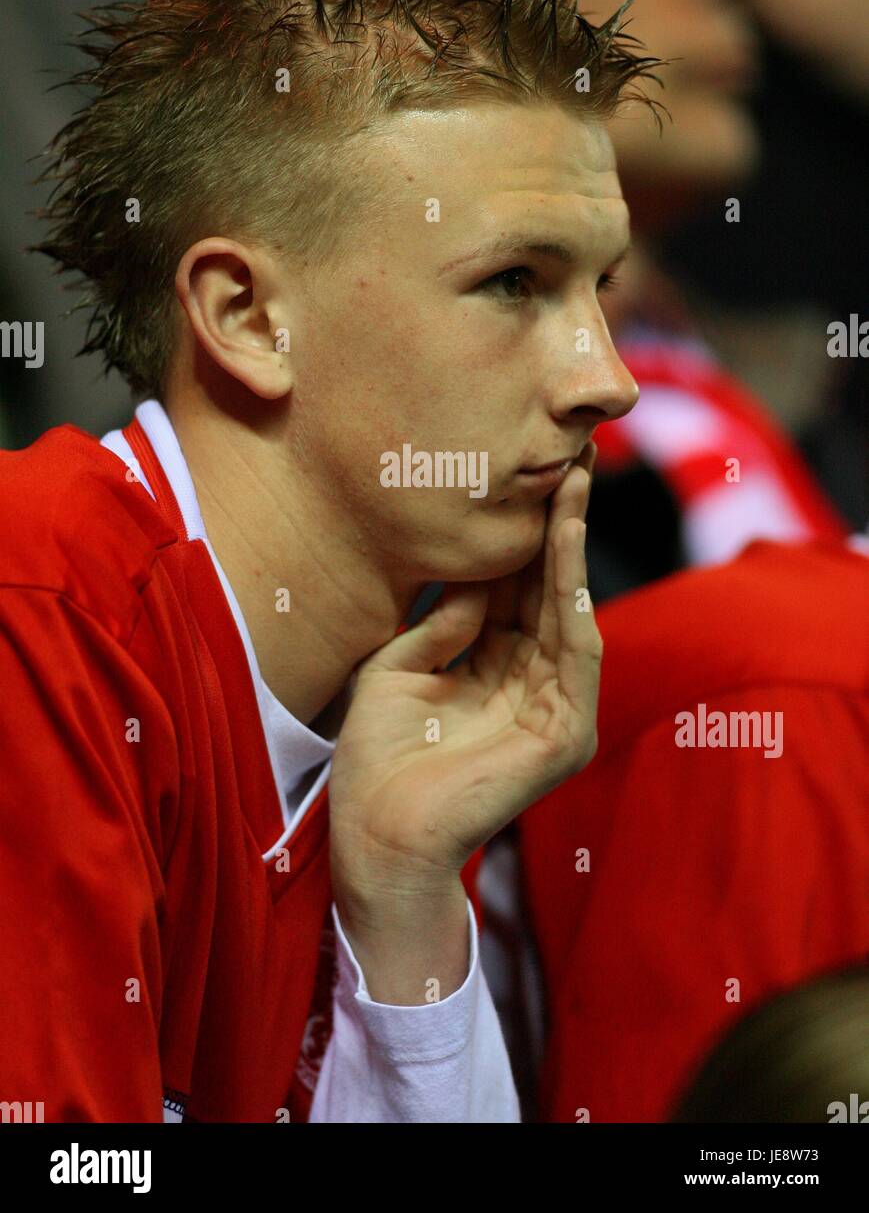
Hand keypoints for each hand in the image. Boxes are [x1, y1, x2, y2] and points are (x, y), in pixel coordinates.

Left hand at [328, 440, 601, 912]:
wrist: (373, 834)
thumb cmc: (378, 759)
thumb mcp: (400, 668)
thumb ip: (441, 622)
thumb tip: (473, 573)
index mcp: (494, 669)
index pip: (519, 589)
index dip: (524, 533)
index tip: (528, 473)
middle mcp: (532, 684)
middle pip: (550, 591)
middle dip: (560, 525)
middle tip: (570, 458)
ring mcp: (555, 711)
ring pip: (568, 612)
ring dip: (571, 548)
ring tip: (570, 487)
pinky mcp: (565, 736)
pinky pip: (574, 653)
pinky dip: (572, 598)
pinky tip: (564, 549)